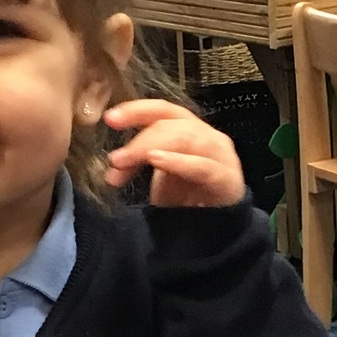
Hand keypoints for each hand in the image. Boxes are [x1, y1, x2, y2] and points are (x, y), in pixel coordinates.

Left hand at [103, 100, 245, 208]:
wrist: (216, 226)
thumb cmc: (187, 196)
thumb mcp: (156, 176)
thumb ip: (136, 164)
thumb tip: (113, 164)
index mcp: (189, 129)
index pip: (163, 110)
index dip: (137, 110)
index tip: (110, 119)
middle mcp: (207, 135)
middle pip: (172, 122)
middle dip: (140, 138)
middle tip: (115, 158)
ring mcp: (220, 155)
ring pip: (186, 138)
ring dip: (152, 147)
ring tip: (127, 162)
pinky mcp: (227, 178)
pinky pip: (202, 166)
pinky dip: (178, 161)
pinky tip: (157, 160)